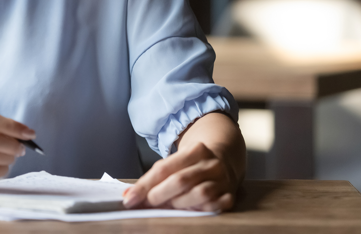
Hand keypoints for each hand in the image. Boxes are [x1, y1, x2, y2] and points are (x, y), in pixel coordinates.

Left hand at [122, 141, 237, 211]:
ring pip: (199, 194)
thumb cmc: (192, 164)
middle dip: (159, 195)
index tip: (130, 198)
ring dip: (178, 204)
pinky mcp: (230, 195)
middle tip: (148, 203)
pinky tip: (189, 210)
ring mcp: (223, 180)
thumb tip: (130, 195)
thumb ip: (154, 178)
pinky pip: (214, 206)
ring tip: (169, 206)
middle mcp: (211, 164)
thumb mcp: (175, 162)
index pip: (164, 168)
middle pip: (180, 181)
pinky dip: (199, 210)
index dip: (145, 185)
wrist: (224, 159)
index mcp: (196, 150)